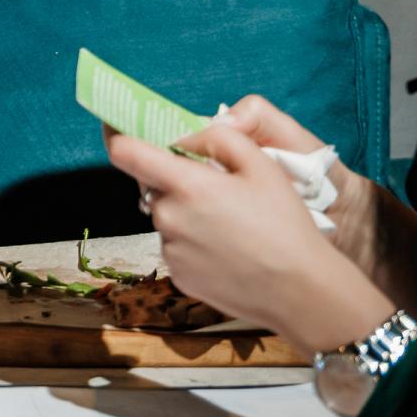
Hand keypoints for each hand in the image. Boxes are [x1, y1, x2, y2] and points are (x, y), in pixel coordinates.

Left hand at [105, 124, 395, 351]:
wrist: (302, 292)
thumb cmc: (285, 225)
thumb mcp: (261, 166)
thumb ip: (216, 138)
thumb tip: (184, 136)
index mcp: (185, 186)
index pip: (125, 152)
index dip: (115, 133)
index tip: (114, 124)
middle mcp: (168, 218)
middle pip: (153, 187)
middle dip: (174, 181)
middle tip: (215, 188)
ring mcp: (170, 250)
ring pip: (167, 218)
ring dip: (186, 213)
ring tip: (232, 225)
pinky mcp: (177, 276)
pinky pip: (177, 246)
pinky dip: (194, 242)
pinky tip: (228, 250)